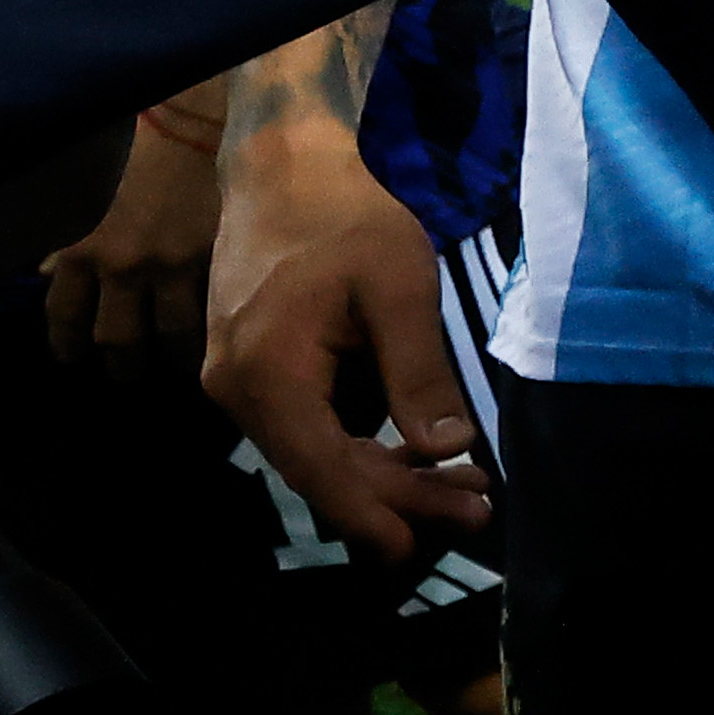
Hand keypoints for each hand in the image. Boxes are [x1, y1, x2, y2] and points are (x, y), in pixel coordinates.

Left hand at [40, 111, 219, 374]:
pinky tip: (212, 340)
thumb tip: (43, 274)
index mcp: (81, 248)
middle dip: (120, 363)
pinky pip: (208, 312)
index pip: (63, 316)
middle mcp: (120, 266)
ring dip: (169, 358)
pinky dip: (208, 331)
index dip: (66, 344)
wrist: (193, 122)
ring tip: (176, 366)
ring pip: (166, 336)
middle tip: (126, 374)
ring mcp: (170, 266)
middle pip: (114, 337)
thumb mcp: (83, 194)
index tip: (73, 357)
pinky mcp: (212, 260)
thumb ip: (66, 237)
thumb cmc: (133, 152)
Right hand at [201, 119, 487, 560]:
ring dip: (383, 470)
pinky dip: (357, 439)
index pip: (320, 468)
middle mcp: (237, 389)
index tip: (418, 548)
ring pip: (314, 449)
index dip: (372, 512)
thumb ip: (419, 368)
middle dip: (398, 494)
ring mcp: (237, 380)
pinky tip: (412, 444)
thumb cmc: (346, 216)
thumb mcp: (399, 285)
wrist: (282, 166)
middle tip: (476, 508)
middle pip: (320, 466)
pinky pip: (306, 422)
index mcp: (267, 373)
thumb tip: (448, 445)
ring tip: (462, 483)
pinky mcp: (252, 368)